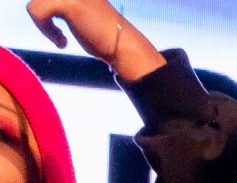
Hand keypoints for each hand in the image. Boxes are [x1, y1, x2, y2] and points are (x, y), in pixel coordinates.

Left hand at [26, 1, 161, 79]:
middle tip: (59, 33)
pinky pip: (36, 11)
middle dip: (43, 15)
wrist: (124, 48)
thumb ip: (65, 5)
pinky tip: (62, 42)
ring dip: (44, 25)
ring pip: (35, 3)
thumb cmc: (105, 36)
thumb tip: (41, 6)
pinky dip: (45, 30)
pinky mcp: (68, 3)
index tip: (59, 26)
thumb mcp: (82, 11)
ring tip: (61, 37)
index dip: (48, 10)